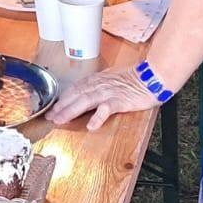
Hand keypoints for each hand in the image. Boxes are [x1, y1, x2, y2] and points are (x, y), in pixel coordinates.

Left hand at [47, 66, 161, 130]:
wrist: (152, 76)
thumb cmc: (134, 78)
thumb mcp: (111, 78)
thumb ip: (98, 84)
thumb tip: (86, 91)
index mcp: (97, 79)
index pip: (75, 89)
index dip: (62, 99)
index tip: (52, 108)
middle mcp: (99, 85)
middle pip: (76, 95)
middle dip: (61, 106)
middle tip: (50, 117)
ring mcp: (109, 92)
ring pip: (85, 101)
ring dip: (71, 110)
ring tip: (61, 120)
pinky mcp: (120, 100)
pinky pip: (106, 109)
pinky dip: (98, 117)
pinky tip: (91, 126)